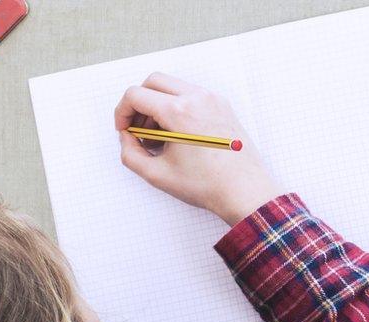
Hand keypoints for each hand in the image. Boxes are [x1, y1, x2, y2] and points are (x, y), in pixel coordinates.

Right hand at [114, 73, 283, 225]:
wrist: (246, 192)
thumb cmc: (209, 185)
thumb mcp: (157, 174)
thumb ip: (130, 153)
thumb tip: (127, 136)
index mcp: (180, 112)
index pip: (136, 95)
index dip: (122, 112)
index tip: (124, 129)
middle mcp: (198, 98)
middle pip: (153, 82)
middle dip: (139, 103)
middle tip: (139, 129)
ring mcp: (214, 100)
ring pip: (174, 87)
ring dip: (159, 104)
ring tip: (160, 137)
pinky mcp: (224, 107)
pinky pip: (193, 95)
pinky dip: (179, 106)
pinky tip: (178, 135)